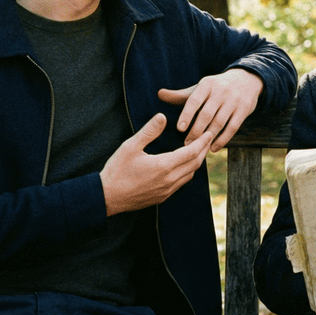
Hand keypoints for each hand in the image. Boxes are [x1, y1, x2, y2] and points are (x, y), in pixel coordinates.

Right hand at [100, 113, 214, 215]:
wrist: (107, 197)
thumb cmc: (117, 171)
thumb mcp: (130, 146)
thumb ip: (149, 131)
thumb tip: (162, 117)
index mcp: (164, 166)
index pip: (191, 152)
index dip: (202, 141)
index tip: (209, 133)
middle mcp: (169, 180)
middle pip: (195, 164)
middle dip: (203, 150)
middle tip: (208, 139)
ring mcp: (167, 191)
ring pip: (190, 175)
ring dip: (197, 162)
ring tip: (198, 151)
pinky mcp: (162, 197)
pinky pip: (181, 183)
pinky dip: (188, 172)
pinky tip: (184, 166)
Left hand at [158, 69, 263, 151]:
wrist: (247, 80)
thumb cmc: (216, 88)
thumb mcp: (200, 88)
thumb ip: (180, 95)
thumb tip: (159, 94)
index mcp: (207, 84)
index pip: (194, 100)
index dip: (187, 114)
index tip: (179, 129)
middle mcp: (221, 91)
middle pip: (206, 114)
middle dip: (196, 130)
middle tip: (186, 144)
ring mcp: (234, 100)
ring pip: (219, 122)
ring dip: (208, 137)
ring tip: (198, 148)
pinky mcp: (244, 110)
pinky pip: (232, 127)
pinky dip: (223, 139)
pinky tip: (213, 148)